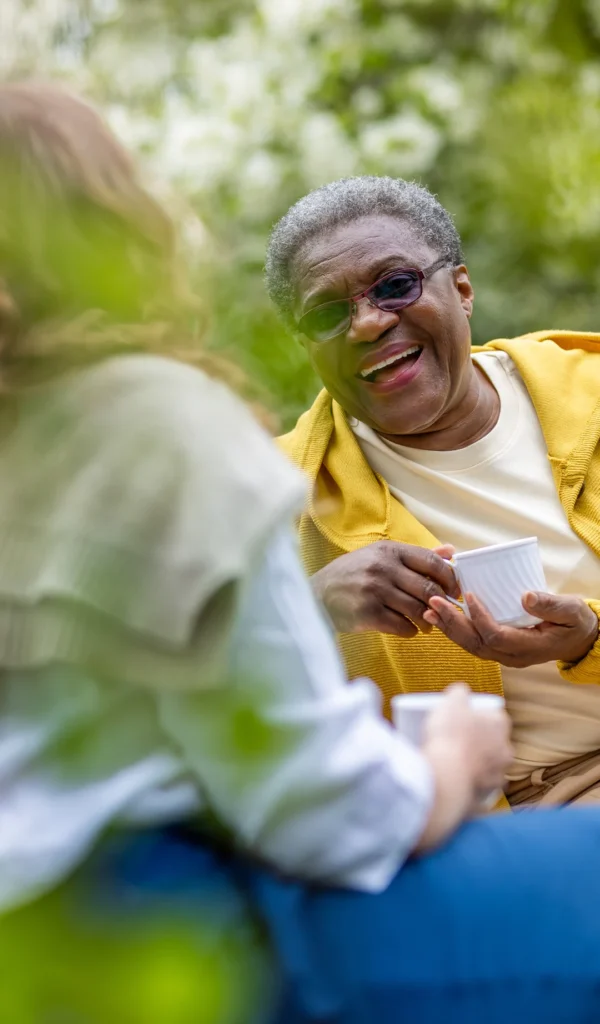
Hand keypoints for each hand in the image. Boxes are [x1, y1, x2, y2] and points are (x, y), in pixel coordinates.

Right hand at [311, 541, 458, 635]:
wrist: (318, 596)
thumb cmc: (353, 575)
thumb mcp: (380, 556)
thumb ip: (416, 556)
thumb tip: (450, 551)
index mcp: (389, 550)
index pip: (432, 561)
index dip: (450, 578)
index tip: (454, 590)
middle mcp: (383, 567)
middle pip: (429, 588)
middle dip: (442, 603)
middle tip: (443, 610)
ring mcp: (375, 590)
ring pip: (418, 610)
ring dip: (427, 620)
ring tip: (426, 623)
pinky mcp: (368, 613)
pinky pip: (402, 626)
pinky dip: (410, 631)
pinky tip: (407, 628)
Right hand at [415, 683, 512, 852]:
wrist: (445, 777)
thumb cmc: (450, 736)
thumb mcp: (452, 702)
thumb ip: (459, 692)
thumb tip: (462, 691)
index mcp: (500, 725)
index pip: (495, 716)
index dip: (478, 715)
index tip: (463, 717)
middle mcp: (505, 750)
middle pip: (493, 742)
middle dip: (479, 741)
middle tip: (456, 739)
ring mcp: (497, 775)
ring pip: (488, 766)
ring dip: (475, 764)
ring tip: (452, 762)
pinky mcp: (486, 796)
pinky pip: (479, 788)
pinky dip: (469, 785)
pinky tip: (454, 781)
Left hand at [424, 591, 598, 668]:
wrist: (579, 640)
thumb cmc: (575, 623)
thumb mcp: (571, 611)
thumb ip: (550, 605)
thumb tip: (526, 596)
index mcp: (529, 647)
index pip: (496, 636)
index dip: (480, 617)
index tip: (469, 596)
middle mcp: (512, 656)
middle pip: (475, 643)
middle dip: (452, 623)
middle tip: (434, 602)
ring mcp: (504, 655)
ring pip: (470, 645)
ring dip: (449, 627)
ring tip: (430, 609)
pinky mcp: (499, 649)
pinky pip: (473, 642)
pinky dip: (455, 629)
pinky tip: (441, 616)